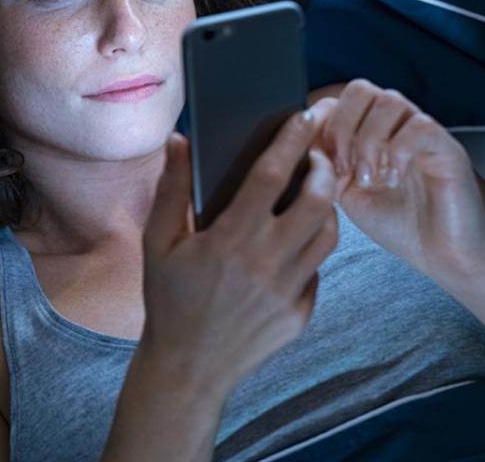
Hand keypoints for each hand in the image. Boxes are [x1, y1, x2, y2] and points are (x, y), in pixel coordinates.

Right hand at [143, 109, 337, 393]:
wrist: (188, 367)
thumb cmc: (167, 299)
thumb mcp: (157, 242)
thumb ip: (171, 188)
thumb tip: (179, 140)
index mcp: (231, 238)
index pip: (271, 175)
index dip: (291, 141)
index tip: (303, 117)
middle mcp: (267, 261)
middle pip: (316, 200)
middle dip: (322, 168)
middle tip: (314, 155)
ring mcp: (289, 290)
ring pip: (327, 233)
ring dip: (325, 204)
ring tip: (312, 190)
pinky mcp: (301, 313)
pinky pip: (318, 269)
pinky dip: (311, 246)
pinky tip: (294, 240)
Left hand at [310, 78, 484, 279]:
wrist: (441, 253)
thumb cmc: (395, 223)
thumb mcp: (343, 194)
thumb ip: (322, 167)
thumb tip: (301, 145)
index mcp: (363, 132)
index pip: (335, 101)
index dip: (319, 123)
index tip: (314, 158)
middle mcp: (392, 126)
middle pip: (359, 90)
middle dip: (341, 126)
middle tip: (341, 166)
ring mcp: (419, 133)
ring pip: (388, 100)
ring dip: (368, 140)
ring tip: (367, 178)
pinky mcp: (445, 147)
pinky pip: (419, 126)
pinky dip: (397, 151)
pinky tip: (393, 179)